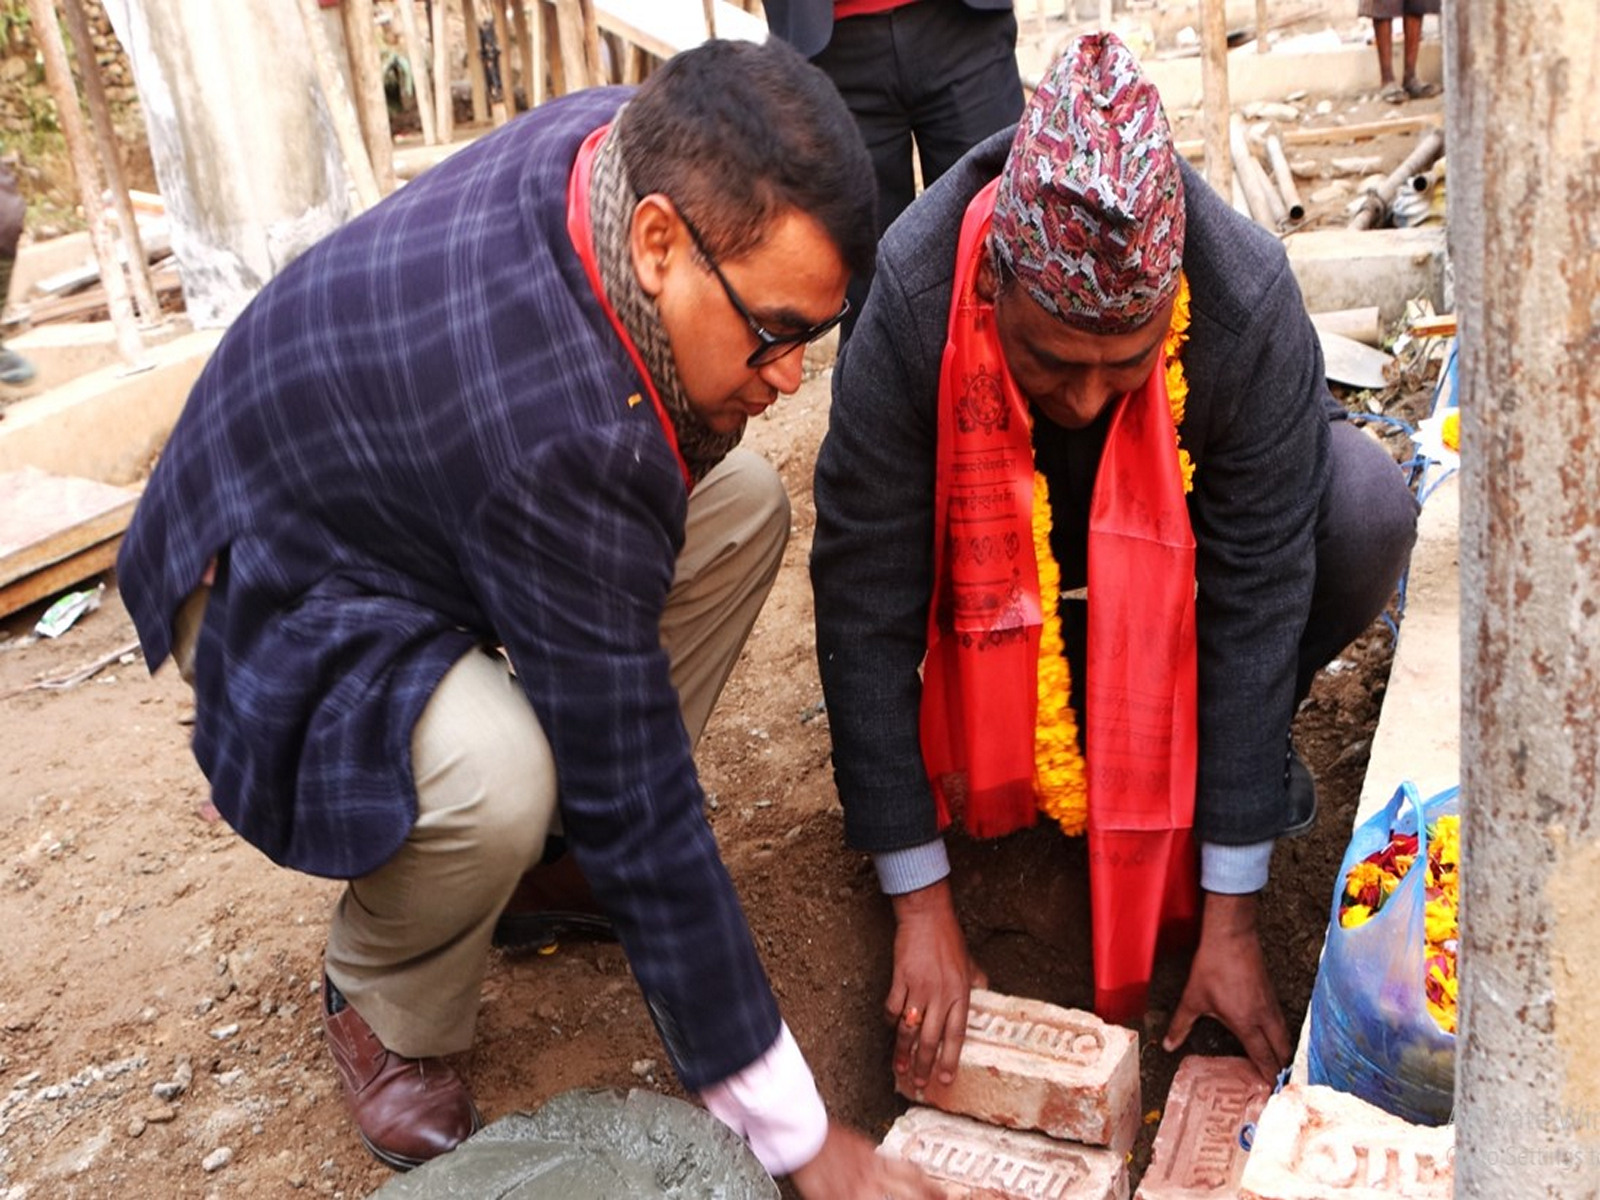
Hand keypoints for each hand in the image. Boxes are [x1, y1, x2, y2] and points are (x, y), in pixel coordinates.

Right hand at [788, 1121, 942, 1199]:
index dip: (930, 1187)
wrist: (805, 1134)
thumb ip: (876, 1161)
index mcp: (877, 1160)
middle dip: (925, 1198)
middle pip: (907, 1194)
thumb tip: (890, 1172)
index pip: (911, 1175)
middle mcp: (871, 1176)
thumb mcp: (859, 1145)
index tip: (942, 1194)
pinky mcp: (838, 1198)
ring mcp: (857, 1190)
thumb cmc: (827, 1138)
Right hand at [885, 879, 987, 1089]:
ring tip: (900, 1069)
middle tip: (918, 1085)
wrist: (926, 917)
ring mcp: (919, 988)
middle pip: (931, 1039)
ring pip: (909, 1029)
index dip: (950, 1060)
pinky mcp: (900, 979)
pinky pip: (893, 1008)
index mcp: (961, 994)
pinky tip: (890, 1029)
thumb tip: (985, 994)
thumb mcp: (969, 962)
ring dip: (903, 1052)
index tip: (945, 1080)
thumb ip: (976, 982)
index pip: (956, 1035)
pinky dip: (890, 1021)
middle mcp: (941, 995)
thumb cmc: (949, 938)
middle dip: (924, 1065)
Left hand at [1163, 891, 1289, 1081]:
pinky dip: (1280, 1036)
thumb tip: (1167, 1046)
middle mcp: (1265, 1018)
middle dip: (1280, 1070)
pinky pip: (1282, 1023)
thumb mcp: (1193, 998)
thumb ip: (1181, 1025)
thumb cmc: (1212, 968)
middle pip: (1282, 1052)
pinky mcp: (1272, 995)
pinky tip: (1271, 1039)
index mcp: (1247, 1024)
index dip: (1268, 1078)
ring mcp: (1271, 1005)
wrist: (1232, 936)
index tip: (1270, 1094)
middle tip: (1275, 1085)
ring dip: (1282, 1053)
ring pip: (1285, 1036)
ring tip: (1276, 1067)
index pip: (1264, 1059)